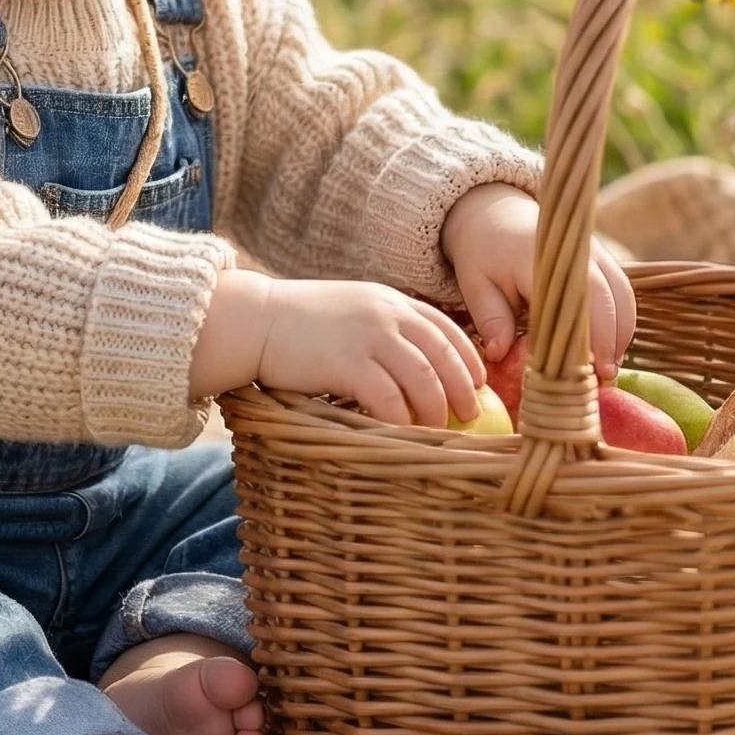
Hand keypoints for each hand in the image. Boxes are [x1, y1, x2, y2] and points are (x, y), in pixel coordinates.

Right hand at [189, 270, 484, 427]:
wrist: (255, 320)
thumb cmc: (298, 323)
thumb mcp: (350, 310)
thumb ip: (382, 326)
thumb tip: (415, 363)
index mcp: (390, 300)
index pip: (446, 328)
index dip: (469, 358)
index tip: (479, 384)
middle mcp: (386, 314)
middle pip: (443, 355)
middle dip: (463, 389)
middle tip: (469, 415)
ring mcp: (368, 337)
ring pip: (423, 379)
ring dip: (436, 410)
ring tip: (437, 431)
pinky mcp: (347, 363)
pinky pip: (389, 399)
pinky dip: (401, 420)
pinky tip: (402, 434)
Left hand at [440, 183, 636, 378]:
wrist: (495, 216)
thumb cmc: (484, 254)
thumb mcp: (475, 283)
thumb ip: (490, 318)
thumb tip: (498, 354)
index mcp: (542, 257)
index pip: (578, 297)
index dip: (592, 334)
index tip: (594, 368)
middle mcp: (577, 252)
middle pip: (611, 297)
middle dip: (612, 340)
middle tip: (605, 379)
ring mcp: (595, 253)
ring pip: (623, 296)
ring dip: (621, 333)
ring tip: (608, 370)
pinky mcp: (603, 260)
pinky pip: (622, 292)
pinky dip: (621, 321)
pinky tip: (610, 350)